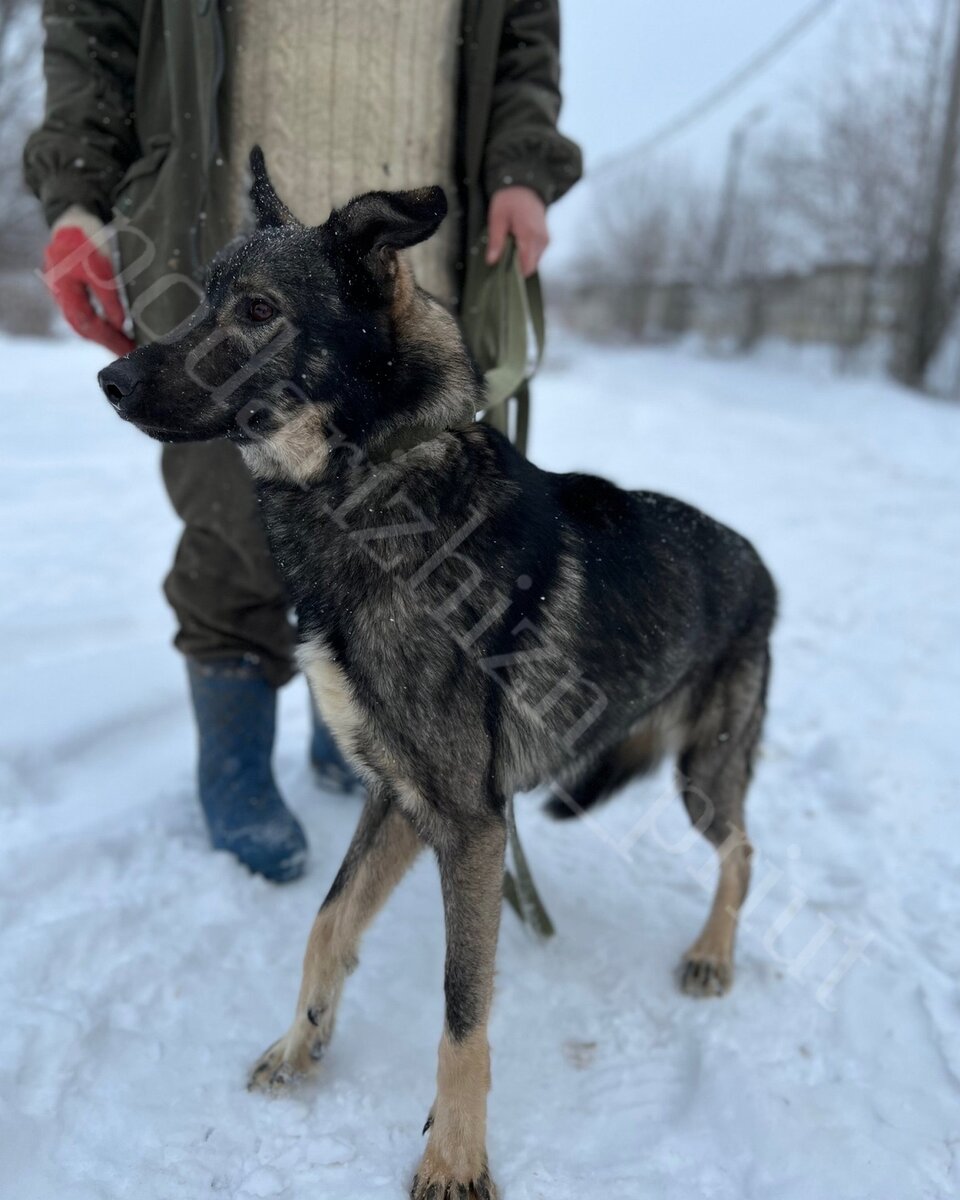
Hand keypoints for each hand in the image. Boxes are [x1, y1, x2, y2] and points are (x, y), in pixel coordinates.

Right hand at [43, 208, 133, 355]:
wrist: (75, 214)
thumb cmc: (88, 236)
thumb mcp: (102, 266)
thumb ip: (109, 297)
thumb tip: (121, 326)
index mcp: (63, 288)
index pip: (86, 323)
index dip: (108, 339)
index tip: (127, 351)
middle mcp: (60, 292)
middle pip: (82, 326)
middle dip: (106, 341)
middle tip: (129, 353)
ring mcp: (64, 289)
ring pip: (83, 320)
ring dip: (104, 333)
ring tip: (125, 344)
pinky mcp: (71, 285)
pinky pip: (85, 310)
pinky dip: (100, 321)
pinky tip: (115, 327)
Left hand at [485, 186, 548, 277]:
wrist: (525, 187)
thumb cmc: (510, 200)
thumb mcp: (497, 218)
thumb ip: (496, 240)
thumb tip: (491, 261)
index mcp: (528, 236)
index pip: (527, 267)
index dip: (516, 273)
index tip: (504, 270)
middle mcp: (541, 240)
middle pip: (531, 267)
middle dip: (518, 267)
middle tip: (504, 257)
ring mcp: (545, 240)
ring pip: (535, 262)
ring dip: (522, 260)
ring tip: (510, 249)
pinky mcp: (546, 239)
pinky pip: (537, 254)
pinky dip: (527, 254)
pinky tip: (517, 245)